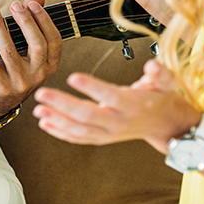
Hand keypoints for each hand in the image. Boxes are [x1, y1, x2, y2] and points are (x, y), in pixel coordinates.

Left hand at [0, 0, 61, 118]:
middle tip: (13, 4)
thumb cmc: (14, 66)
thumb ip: (34, 19)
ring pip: (8, 50)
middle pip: (36, 45)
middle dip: (25, 22)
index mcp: (50, 65)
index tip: (31, 3)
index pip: (54, 41)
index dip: (45, 21)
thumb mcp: (27, 47)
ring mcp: (19, 83)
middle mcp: (38, 75)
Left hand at [32, 59, 199, 153]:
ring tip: (38, 110)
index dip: (92, 87)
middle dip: (62, 105)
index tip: (72, 77)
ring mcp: (109, 133)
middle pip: (87, 115)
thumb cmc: (159, 97)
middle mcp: (118, 121)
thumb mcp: (165, 82)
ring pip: (80, 130)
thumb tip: (152, 65)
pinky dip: (61, 133)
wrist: (163, 124)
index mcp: (132, 104)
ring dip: (57, 121)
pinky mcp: (101, 139)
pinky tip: (45, 124)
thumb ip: (160, 73)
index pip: (110, 96)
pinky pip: (79, 138)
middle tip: (42, 93)